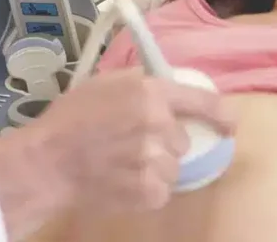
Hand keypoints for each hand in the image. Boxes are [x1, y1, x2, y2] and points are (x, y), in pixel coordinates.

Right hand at [37, 68, 233, 209]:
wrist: (46, 162)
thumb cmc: (68, 119)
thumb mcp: (101, 84)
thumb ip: (137, 84)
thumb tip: (164, 88)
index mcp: (148, 92)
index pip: (200, 101)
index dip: (219, 113)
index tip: (229, 124)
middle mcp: (158, 124)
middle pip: (181, 140)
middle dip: (163, 143)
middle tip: (132, 145)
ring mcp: (155, 160)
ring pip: (173, 168)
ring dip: (154, 169)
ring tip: (123, 166)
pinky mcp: (149, 192)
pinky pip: (162, 191)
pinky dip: (146, 190)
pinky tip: (121, 182)